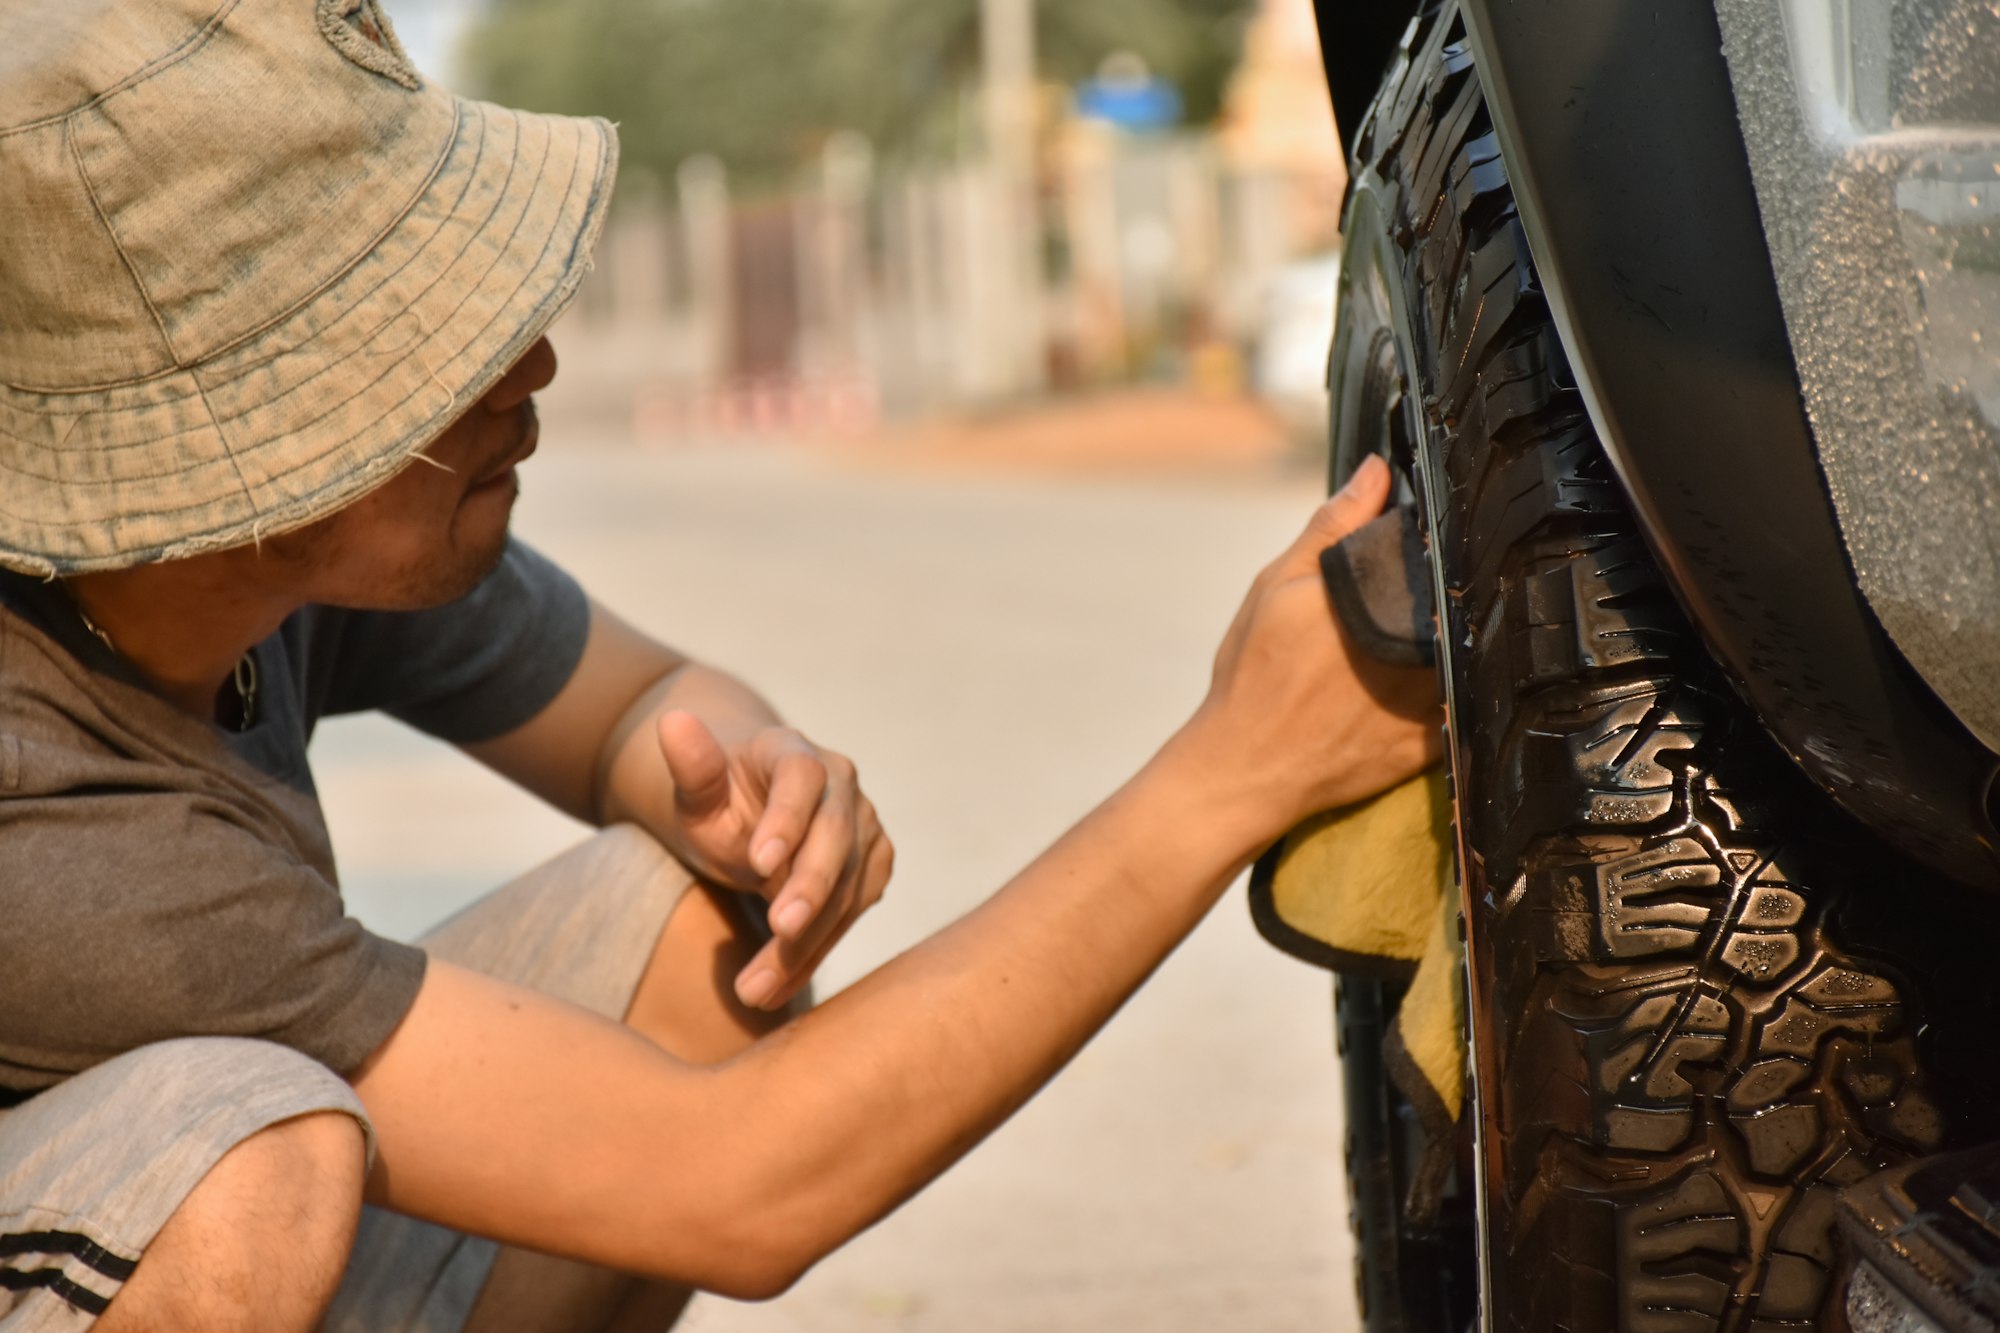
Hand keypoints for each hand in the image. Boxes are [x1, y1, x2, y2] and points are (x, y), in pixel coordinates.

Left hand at [654, 716, 893, 1009]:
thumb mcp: (694, 790)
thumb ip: (691, 765)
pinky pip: (850, 915)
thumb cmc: (718, 803)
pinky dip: (815, 954)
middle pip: (837, 836)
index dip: (786, 819)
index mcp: (795, 752)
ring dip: (805, 941)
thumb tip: (672, 720)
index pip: (802, 778)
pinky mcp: (873, 867)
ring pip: (848, 887)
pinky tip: (775, 987)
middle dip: (810, 887)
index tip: (757, 863)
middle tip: (779, 931)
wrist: (752, 821)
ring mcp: (864, 826)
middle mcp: (842, 784)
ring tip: (754, 989)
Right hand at [1182, 454, 1444, 839]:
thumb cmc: (1252, 677)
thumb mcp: (1278, 586)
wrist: (1244, 767)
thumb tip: (1375, 472)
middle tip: (1397, 604)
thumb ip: (1332, 527)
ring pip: (1465, 651)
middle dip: (1437, 593)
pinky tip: (1412, 685)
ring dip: (1448, 638)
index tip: (1420, 543)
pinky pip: (1462, 706)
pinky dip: (1450, 689)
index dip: (1434, 545)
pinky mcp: (1431, 743)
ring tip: (1401, 643)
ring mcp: (1428, 702)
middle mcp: (1415, 650)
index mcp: (1381, 602)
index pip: (1437, 555)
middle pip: (1455, 603)